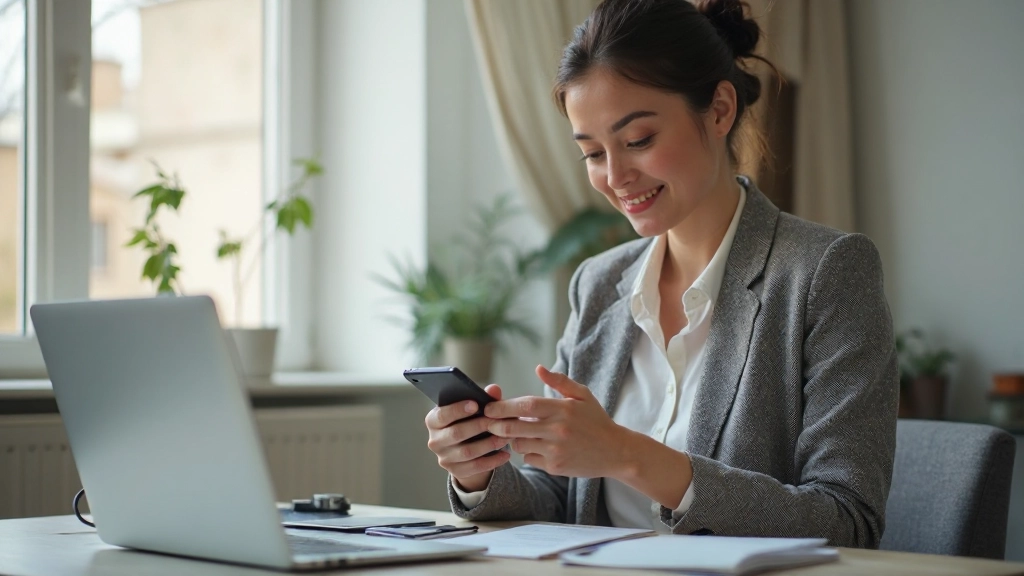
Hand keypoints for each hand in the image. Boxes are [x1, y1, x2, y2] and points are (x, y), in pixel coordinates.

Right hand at [424, 384, 509, 491]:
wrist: (467, 449)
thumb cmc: (470, 422)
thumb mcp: (475, 409)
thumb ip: (484, 398)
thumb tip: (494, 389)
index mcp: (434, 420)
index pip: (442, 415)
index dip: (457, 410)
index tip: (476, 405)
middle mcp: (435, 440)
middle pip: (456, 434)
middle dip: (479, 426)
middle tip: (497, 421)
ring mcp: (444, 458)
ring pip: (467, 452)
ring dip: (489, 444)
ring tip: (505, 438)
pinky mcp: (455, 471)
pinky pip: (475, 467)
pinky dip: (493, 461)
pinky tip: (506, 454)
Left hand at [483, 366, 629, 478]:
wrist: (615, 452)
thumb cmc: (596, 420)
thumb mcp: (582, 395)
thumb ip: (559, 381)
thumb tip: (538, 369)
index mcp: (563, 409)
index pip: (525, 406)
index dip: (503, 406)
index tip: (489, 407)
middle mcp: (557, 430)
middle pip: (515, 427)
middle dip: (496, 425)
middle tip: (488, 422)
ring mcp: (555, 450)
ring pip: (519, 445)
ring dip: (513, 439)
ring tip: (516, 432)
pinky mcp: (555, 467)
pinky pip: (529, 459)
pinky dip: (527, 452)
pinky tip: (535, 446)